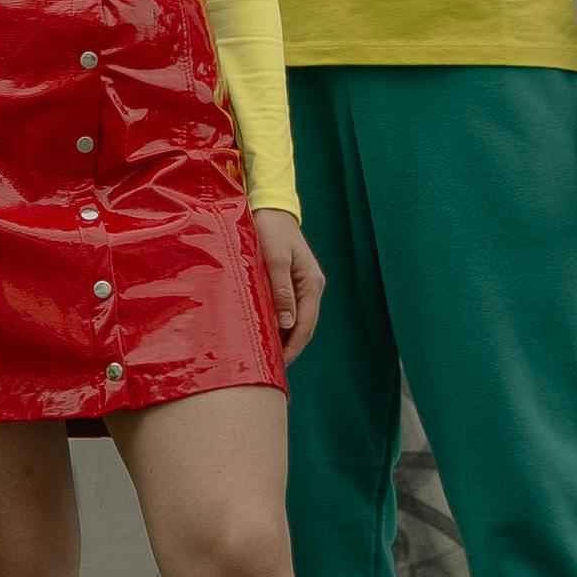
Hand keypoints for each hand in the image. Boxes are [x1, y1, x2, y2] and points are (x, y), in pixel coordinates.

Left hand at [252, 206, 323, 367]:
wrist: (269, 207)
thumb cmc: (270, 230)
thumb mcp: (274, 258)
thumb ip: (280, 290)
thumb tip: (286, 323)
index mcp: (311, 284)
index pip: (305, 325)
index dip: (293, 347)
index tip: (278, 365)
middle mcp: (310, 287)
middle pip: (302, 327)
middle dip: (289, 348)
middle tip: (270, 369)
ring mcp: (301, 285)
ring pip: (294, 320)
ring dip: (283, 338)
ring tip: (266, 356)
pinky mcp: (289, 282)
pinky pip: (287, 309)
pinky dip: (278, 325)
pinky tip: (264, 333)